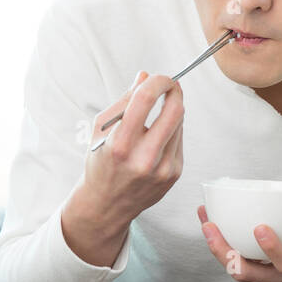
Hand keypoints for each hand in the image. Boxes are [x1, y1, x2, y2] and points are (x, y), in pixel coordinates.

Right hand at [82, 70, 184, 226]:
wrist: (107, 204)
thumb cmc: (101, 163)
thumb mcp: (101, 130)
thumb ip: (124, 101)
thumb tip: (145, 76)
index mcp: (120, 145)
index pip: (145, 100)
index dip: (157, 81)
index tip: (159, 77)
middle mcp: (144, 159)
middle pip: (175, 111)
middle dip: (175, 91)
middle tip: (169, 84)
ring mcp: (163, 169)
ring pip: (180, 123)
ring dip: (173, 108)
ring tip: (160, 109)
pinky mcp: (174, 174)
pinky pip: (179, 139)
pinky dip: (172, 128)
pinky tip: (159, 132)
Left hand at [198, 201, 281, 281]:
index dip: (271, 248)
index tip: (259, 227)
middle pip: (245, 272)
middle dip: (223, 250)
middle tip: (208, 225)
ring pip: (238, 272)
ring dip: (219, 249)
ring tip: (206, 221)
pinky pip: (242, 269)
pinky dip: (228, 252)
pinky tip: (220, 229)